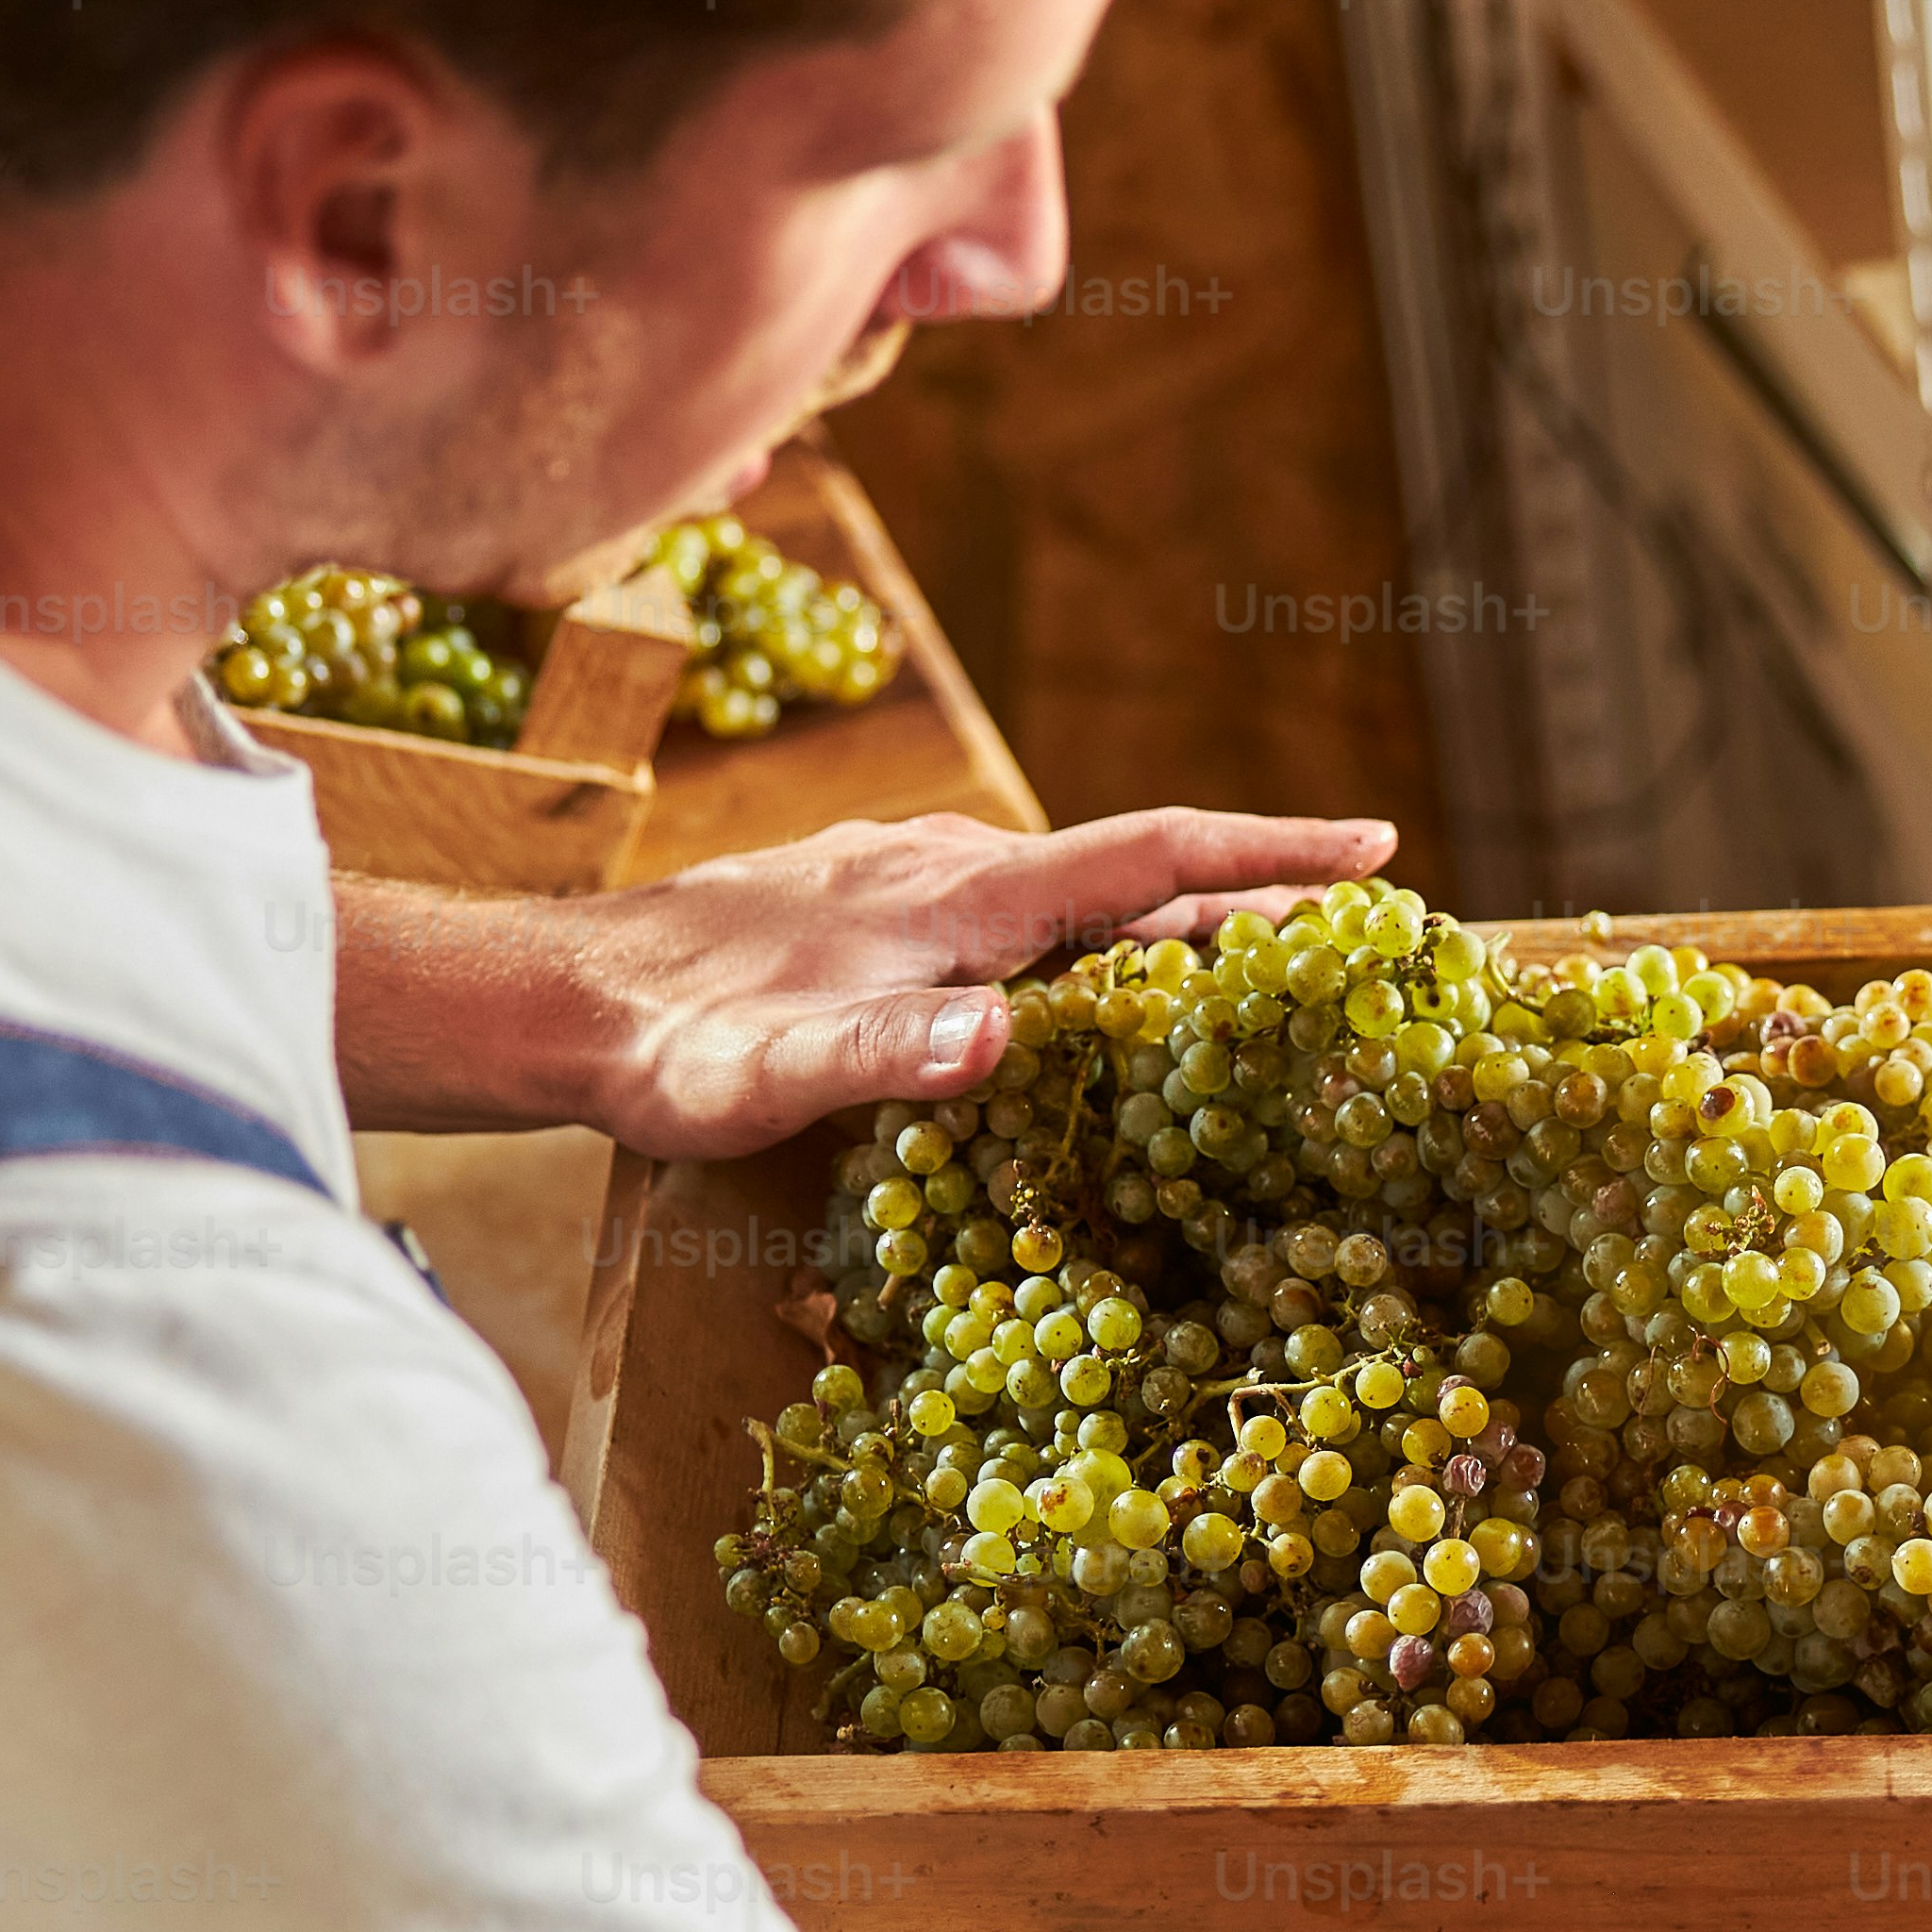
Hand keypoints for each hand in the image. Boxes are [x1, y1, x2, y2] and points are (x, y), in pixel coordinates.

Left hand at [333, 806, 1397, 1151]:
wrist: (555, 1001)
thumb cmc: (665, 1051)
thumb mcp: (772, 1078)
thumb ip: (886, 1057)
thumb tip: (1001, 1042)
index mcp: (958, 899)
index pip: (1149, 858)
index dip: (1269, 858)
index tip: (1377, 853)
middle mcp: (948, 871)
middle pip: (1135, 877)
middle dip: (1254, 899)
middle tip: (1360, 938)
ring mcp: (910, 882)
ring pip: (1077, 896)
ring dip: (1175, 923)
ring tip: (1260, 971)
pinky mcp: (876, 907)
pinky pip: (1021, 915)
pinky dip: (1093, 939)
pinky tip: (1091, 990)